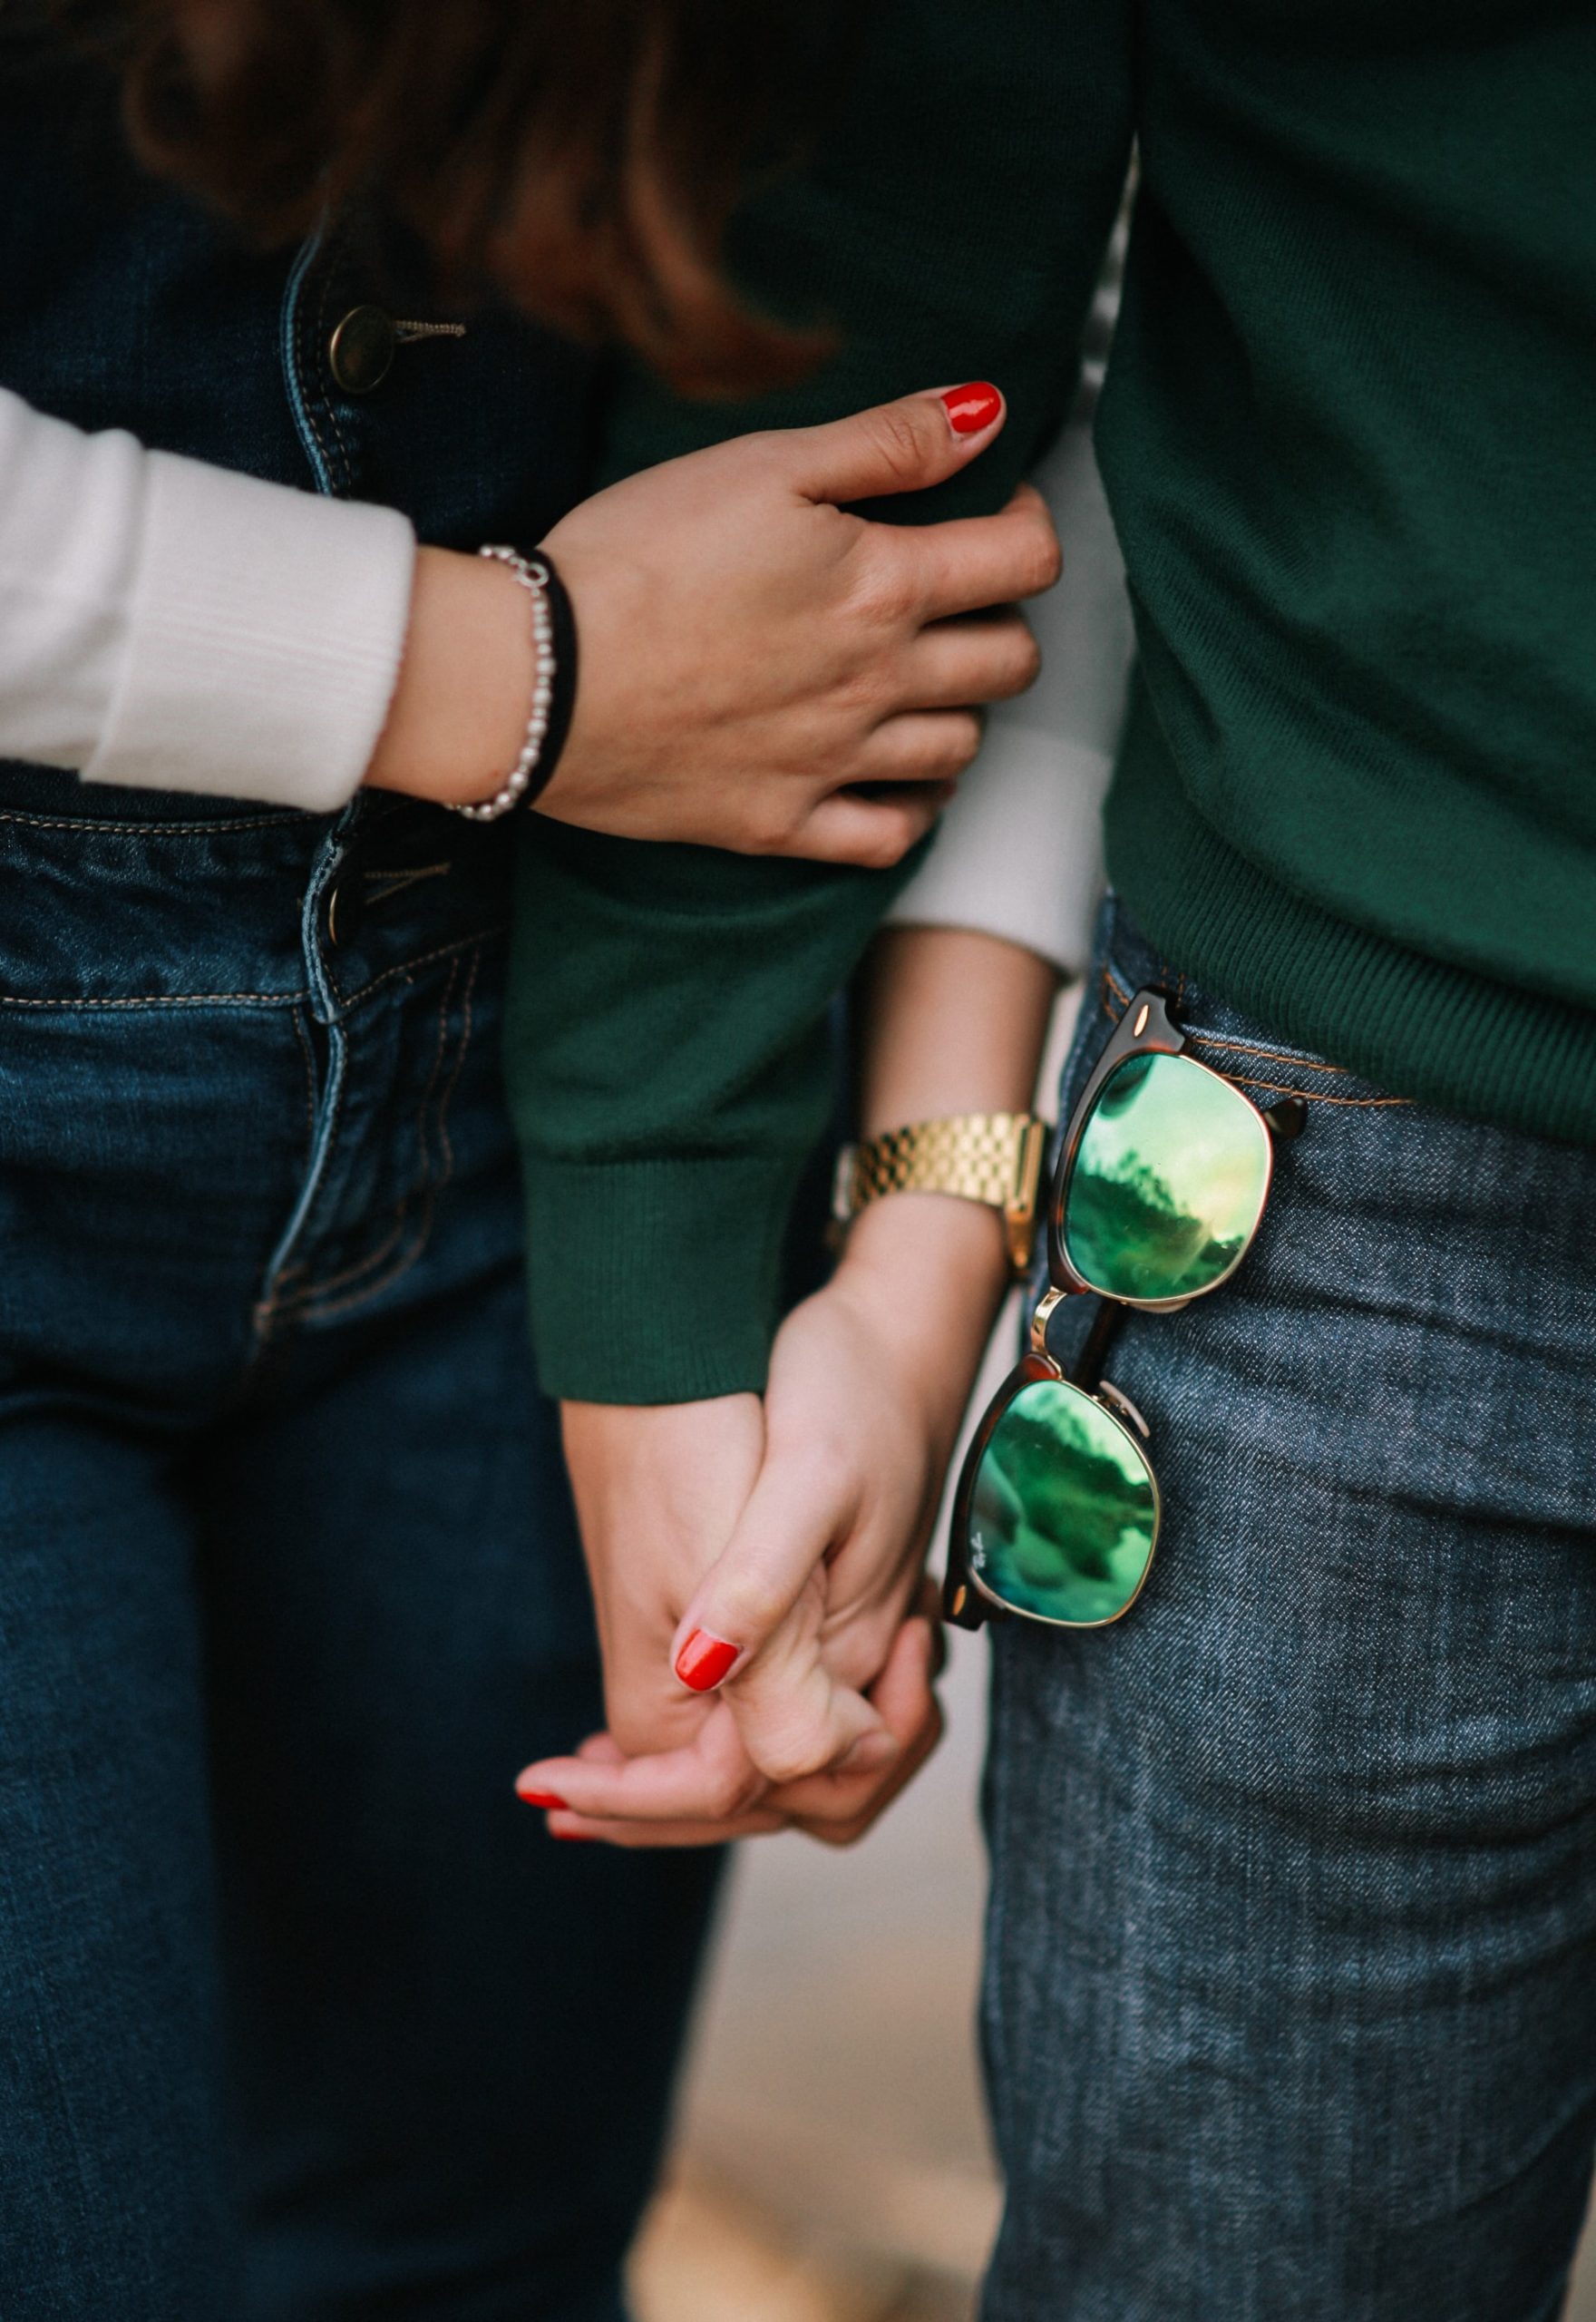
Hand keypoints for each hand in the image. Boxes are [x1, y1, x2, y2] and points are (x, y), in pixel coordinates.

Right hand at [367, 385, 1059, 866]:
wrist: (535, 678)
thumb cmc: (637, 556)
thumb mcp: (762, 466)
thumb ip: (886, 442)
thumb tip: (989, 413)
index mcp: (884, 587)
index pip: (1025, 563)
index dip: (1028, 527)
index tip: (996, 512)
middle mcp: (879, 684)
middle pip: (1010, 663)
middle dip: (1002, 619)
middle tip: (954, 595)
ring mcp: (834, 764)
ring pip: (961, 748)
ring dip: (959, 708)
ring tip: (918, 677)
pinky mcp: (781, 823)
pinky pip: (890, 835)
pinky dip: (910, 806)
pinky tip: (891, 773)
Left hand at [517, 1194, 1009, 1840]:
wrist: (897, 1333)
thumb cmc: (853, 1388)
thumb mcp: (810, 1475)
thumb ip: (764, 1585)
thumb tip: (694, 1674)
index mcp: (847, 1645)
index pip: (746, 1780)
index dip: (643, 1801)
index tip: (542, 1788)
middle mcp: (855, 1664)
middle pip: (769, 1801)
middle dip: (663, 1815)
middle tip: (556, 1797)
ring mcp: (849, 1644)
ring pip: (778, 1774)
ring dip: (691, 1792)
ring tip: (590, 1777)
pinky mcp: (833, 1615)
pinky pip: (777, 1717)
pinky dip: (713, 1743)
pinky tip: (646, 1721)